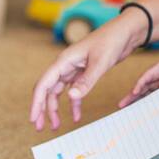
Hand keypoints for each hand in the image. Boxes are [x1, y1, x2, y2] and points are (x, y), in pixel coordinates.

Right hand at [29, 9, 147, 130]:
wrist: (125, 31)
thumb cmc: (111, 41)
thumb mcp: (100, 62)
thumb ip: (86, 81)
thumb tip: (71, 97)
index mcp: (64, 61)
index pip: (43, 84)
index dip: (36, 103)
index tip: (33, 118)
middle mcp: (66, 65)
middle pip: (47, 90)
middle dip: (42, 109)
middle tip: (39, 127)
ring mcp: (74, 69)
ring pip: (59, 92)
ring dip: (56, 109)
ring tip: (56, 126)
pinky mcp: (84, 72)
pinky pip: (75, 91)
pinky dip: (74, 104)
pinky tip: (76, 116)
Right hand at [118, 52, 158, 107]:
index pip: (146, 77)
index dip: (140, 84)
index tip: (134, 92)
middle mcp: (158, 77)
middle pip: (143, 88)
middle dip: (132, 96)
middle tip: (121, 105)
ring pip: (148, 94)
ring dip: (139, 102)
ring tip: (128, 110)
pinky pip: (158, 97)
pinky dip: (151, 103)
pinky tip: (146, 111)